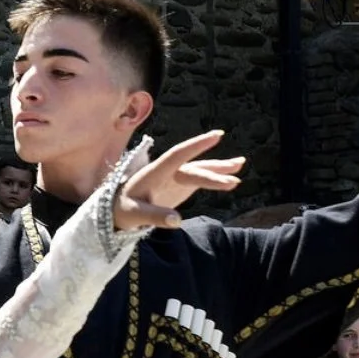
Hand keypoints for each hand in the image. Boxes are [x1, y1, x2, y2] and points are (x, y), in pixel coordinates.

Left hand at [112, 129, 244, 229]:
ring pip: (199, 170)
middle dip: (213, 170)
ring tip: (240, 164)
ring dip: (219, 168)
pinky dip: (215, 179)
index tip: (215, 136)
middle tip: (235, 171)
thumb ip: (154, 216)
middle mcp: (167, 171)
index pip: (177, 155)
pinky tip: (232, 179)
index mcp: (155, 172)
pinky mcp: (179, 186)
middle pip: (193, 167)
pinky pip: (200, 180)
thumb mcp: (134, 215)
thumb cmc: (123, 210)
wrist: (118, 209)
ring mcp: (174, 178)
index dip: (196, 145)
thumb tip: (177, 221)